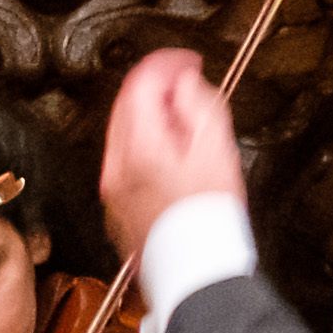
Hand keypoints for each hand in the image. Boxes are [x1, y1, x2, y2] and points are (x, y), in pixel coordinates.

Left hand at [97, 49, 241, 260]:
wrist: (196, 271)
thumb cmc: (209, 219)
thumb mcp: (218, 151)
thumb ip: (200, 107)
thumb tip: (185, 84)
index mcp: (140, 146)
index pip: (141, 84)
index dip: (166, 64)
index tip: (187, 62)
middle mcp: (117, 164)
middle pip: (127, 106)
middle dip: (157, 89)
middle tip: (187, 85)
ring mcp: (113, 186)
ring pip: (125, 133)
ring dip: (152, 118)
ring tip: (186, 123)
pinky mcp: (118, 205)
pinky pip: (127, 161)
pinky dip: (147, 146)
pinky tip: (174, 157)